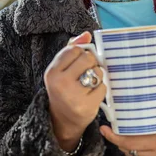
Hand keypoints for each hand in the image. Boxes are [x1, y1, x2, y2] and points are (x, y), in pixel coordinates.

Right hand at [45, 32, 105, 151]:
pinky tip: (92, 94)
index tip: (77, 62)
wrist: (63, 120)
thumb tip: (87, 34)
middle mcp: (60, 84)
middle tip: (86, 71)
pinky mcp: (87, 106)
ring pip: (97, 72)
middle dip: (91, 63)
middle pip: (87, 58)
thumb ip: (71, 48)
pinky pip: (103, 87)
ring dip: (97, 76)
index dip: (80, 53)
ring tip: (88, 84)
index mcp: (52, 72)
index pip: (73, 49)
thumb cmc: (64, 88)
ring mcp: (74, 96)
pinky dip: (101, 89)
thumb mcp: (61, 69)